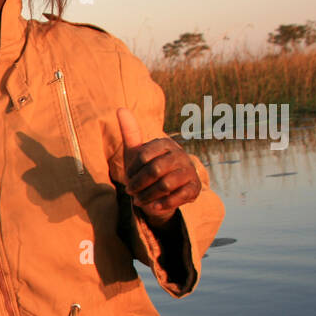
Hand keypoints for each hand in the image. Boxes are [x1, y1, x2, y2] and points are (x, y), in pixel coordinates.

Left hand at [115, 107, 200, 228]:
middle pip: (155, 170)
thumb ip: (130, 131)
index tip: (127, 176)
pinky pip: (178, 197)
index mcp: (165, 143)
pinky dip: (162, 204)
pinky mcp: (194, 188)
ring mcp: (189, 171)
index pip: (144, 155)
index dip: (132, 169)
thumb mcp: (136, 152)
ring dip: (147, 195)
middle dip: (138, 183)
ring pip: (165, 185)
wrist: (165, 188)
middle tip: (129, 191)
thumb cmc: (147, 167)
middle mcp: (180, 155)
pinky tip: (153, 206)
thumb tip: (120, 108)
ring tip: (138, 200)